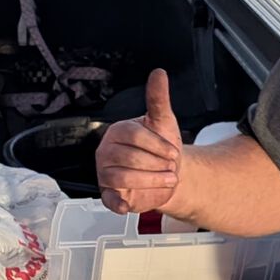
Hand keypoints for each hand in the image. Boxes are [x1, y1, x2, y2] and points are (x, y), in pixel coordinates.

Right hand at [97, 68, 184, 215]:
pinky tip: (127, 205)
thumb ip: (158, 99)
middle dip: (156, 165)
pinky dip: (117, 204)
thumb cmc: (163, 149)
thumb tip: (158, 74)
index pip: (133, 135)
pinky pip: (109, 199)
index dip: (157, 145)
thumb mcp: (163, 122)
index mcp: (118, 132)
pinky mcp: (110, 194)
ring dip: (151, 181)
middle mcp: (107, 152)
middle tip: (170, 167)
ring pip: (124, 178)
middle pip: (130, 158)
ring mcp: (106, 173)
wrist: (170, 174)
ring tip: (166, 179)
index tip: (173, 152)